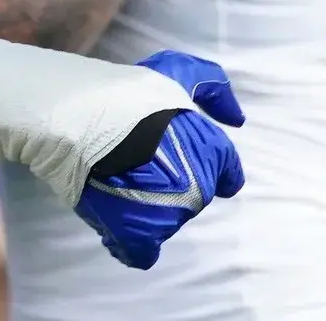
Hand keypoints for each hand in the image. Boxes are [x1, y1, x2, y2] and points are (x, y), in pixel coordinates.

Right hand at [73, 51, 246, 269]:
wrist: (87, 120)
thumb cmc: (132, 95)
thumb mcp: (181, 73)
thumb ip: (214, 90)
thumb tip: (238, 120)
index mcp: (215, 153)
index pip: (227, 176)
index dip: (208, 170)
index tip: (185, 165)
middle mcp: (201, 188)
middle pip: (193, 197)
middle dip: (173, 185)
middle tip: (142, 166)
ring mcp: (172, 215)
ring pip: (166, 221)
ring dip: (148, 208)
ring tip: (120, 185)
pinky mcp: (139, 235)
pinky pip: (142, 253)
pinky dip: (132, 246)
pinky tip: (119, 228)